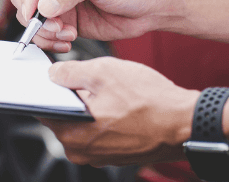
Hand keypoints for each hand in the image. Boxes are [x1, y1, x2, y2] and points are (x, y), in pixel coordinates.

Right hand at [10, 0, 167, 52]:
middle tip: (54, 27)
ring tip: (67, 35)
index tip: (34, 11)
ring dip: (44, 32)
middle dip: (35, 16)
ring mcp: (59, 1)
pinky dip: (51, 41)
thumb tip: (44, 6)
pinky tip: (69, 41)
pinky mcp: (65, 21)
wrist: (150, 7)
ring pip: (32, 19)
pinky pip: (45, 33)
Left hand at [40, 57, 197, 166]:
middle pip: (63, 116)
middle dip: (72, 96)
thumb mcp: (104, 71)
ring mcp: (98, 156)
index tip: (54, 77)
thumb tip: (54, 74)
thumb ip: (71, 72)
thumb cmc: (149, 100)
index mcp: (72, 133)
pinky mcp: (114, 155)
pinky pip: (100, 132)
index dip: (47, 89)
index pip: (43, 109)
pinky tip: (121, 104)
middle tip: (92, 80)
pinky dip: (105, 117)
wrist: (185, 123)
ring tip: (112, 92)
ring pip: (82, 123)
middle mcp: (81, 151)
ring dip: (90, 106)